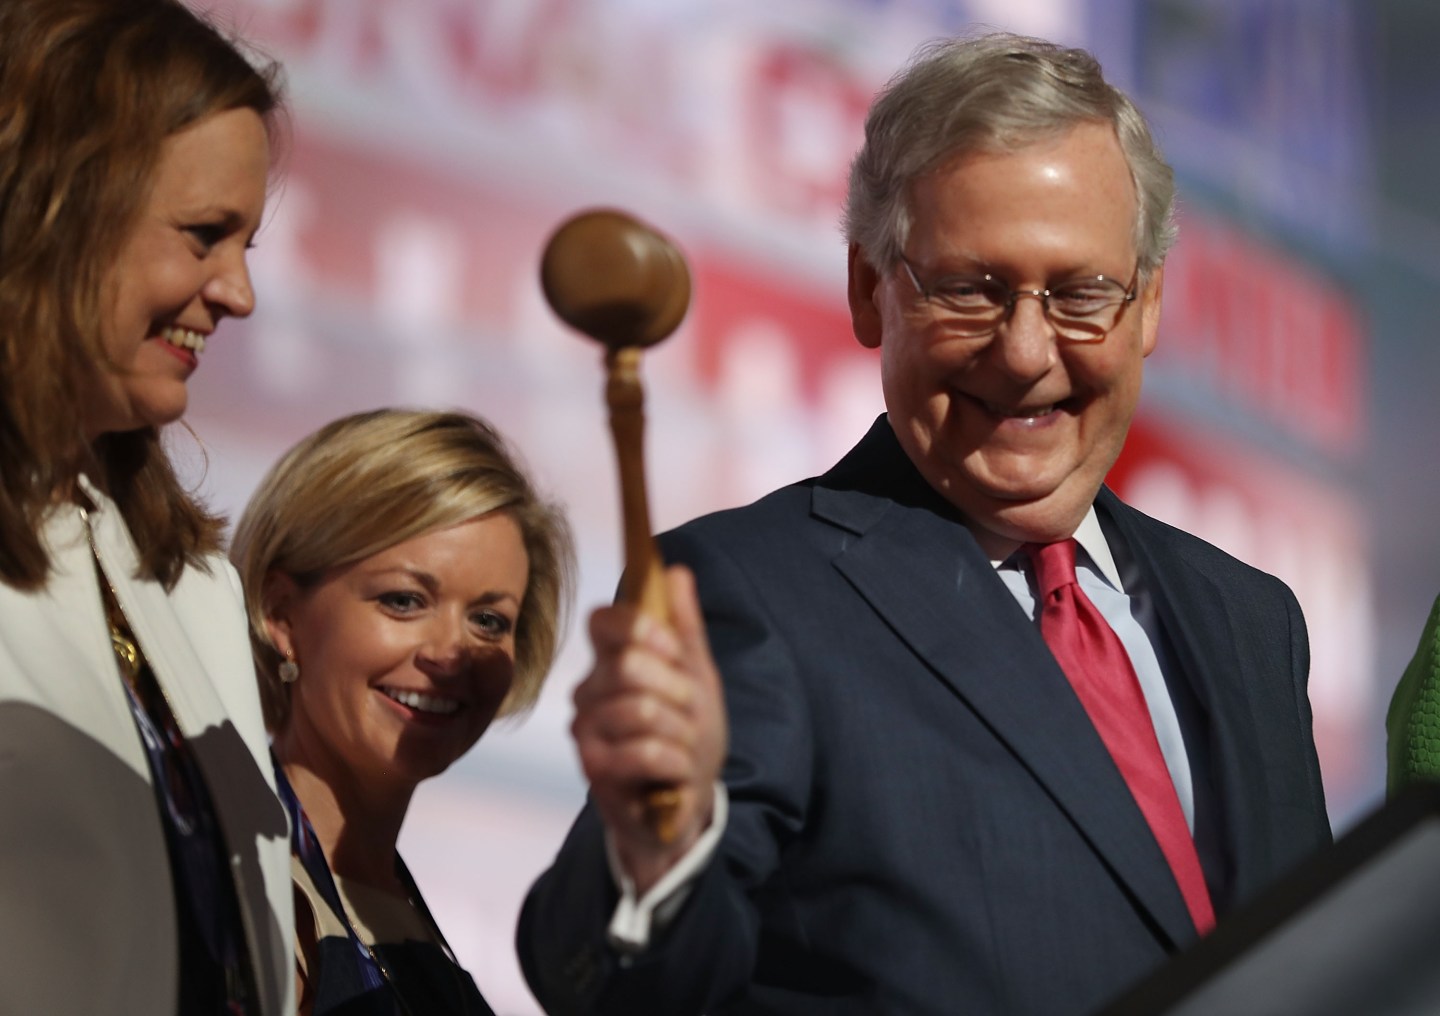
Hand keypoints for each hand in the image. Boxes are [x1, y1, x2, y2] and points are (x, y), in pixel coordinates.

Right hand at [571, 565, 726, 893]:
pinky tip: (674, 773)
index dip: (640, 627)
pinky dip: (676, 762)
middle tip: (689, 712)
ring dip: (683, 732)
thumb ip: (685, 627)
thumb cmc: (687, 734)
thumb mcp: (699, 677)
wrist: (684, 802)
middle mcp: (590, 689)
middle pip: (630, 664)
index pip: (603, 620)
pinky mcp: (593, 768)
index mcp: (613, 660)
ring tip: (683, 746)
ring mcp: (587, 729)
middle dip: (678, 691)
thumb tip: (676, 570)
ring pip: (642, 710)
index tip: (673, 649)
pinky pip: (644, 751)